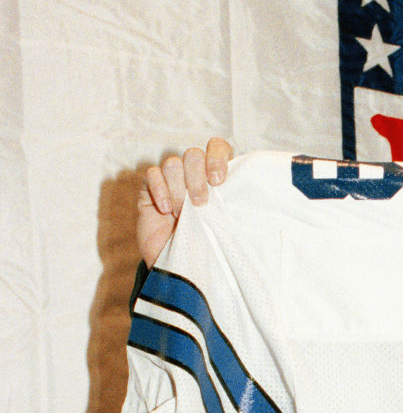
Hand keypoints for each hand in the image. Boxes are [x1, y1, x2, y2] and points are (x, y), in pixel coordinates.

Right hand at [136, 137, 233, 266]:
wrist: (174, 265)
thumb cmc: (203, 244)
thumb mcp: (222, 225)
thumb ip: (229, 205)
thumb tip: (242, 194)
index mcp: (213, 175)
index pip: (217, 147)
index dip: (217, 158)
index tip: (218, 181)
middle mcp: (192, 172)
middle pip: (193, 154)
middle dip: (197, 179)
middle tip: (200, 204)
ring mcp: (169, 178)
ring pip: (173, 164)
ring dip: (178, 190)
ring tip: (181, 214)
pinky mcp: (149, 187)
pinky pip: (152, 174)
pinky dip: (159, 190)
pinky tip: (165, 209)